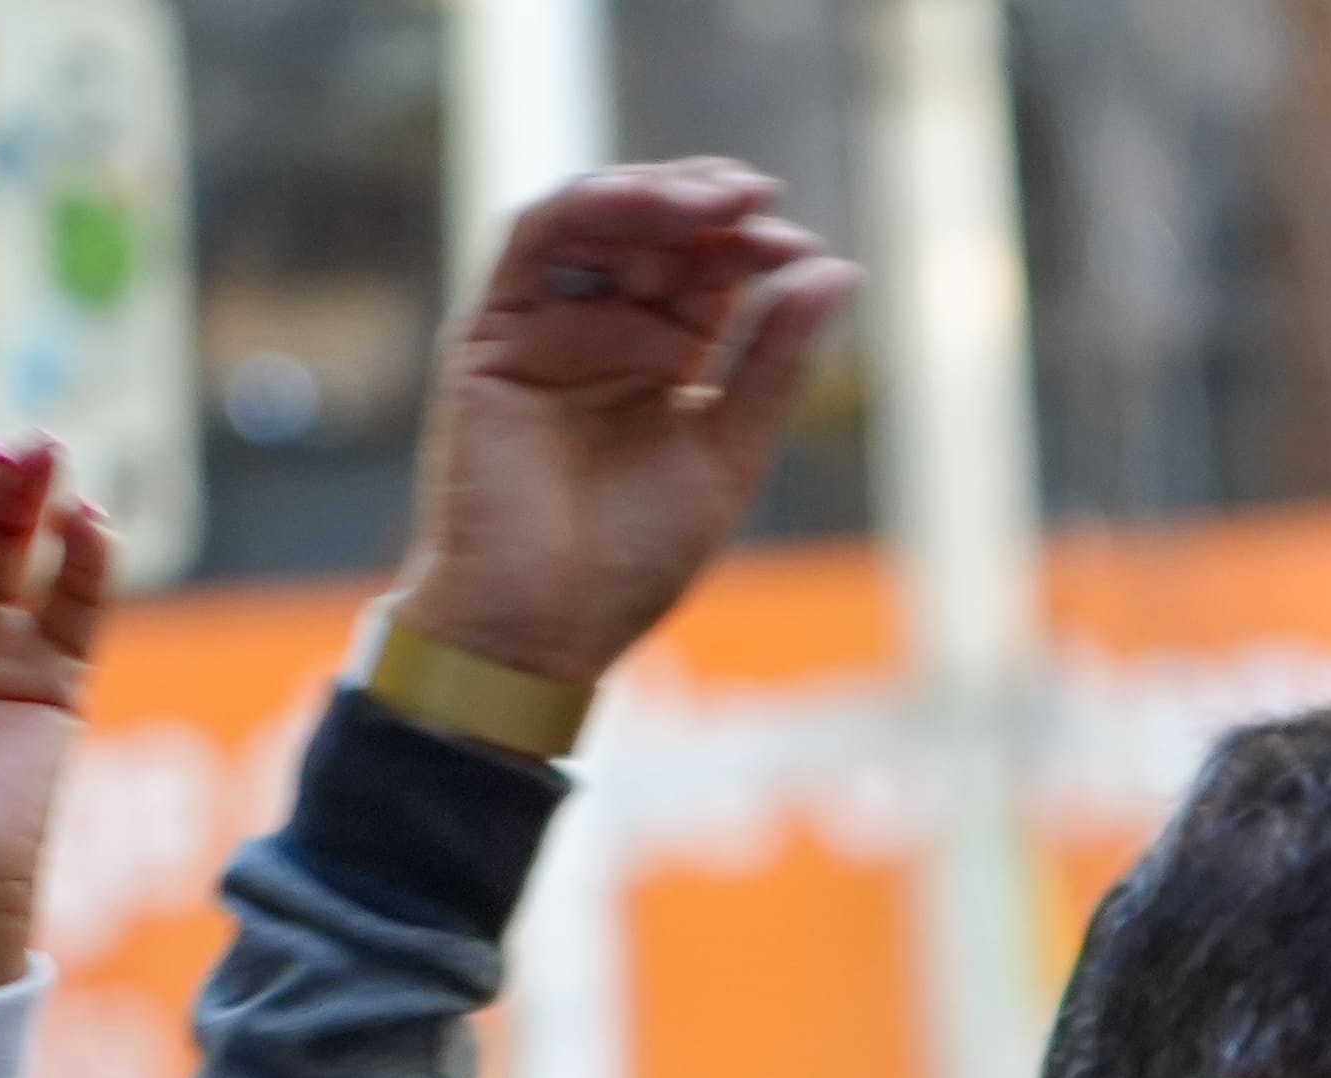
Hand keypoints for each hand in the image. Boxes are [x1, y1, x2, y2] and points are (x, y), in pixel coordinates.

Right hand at [395, 162, 859, 686]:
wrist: (539, 629)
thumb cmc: (628, 563)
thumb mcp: (729, 451)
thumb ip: (776, 361)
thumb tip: (841, 270)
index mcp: (659, 358)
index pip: (708, 270)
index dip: (751, 246)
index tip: (798, 247)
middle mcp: (600, 331)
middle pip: (655, 235)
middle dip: (708, 209)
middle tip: (758, 202)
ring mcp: (542, 327)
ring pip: (595, 222)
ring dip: (652, 195)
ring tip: (710, 199)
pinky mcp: (489, 332)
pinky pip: (532, 242)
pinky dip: (585, 208)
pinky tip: (640, 201)